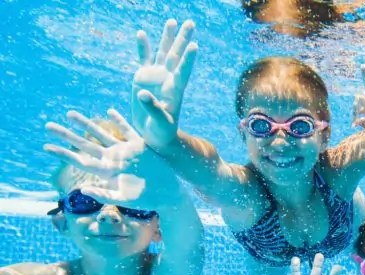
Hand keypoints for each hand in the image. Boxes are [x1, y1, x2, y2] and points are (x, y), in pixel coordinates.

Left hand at [44, 109, 177, 210]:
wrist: (168, 193)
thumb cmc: (147, 199)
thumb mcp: (124, 199)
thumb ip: (104, 195)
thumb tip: (83, 190)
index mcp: (106, 171)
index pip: (80, 160)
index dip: (63, 153)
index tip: (46, 146)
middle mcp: (112, 159)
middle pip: (84, 145)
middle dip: (66, 135)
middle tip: (47, 126)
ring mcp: (125, 151)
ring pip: (101, 134)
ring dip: (85, 124)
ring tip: (69, 114)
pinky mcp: (139, 146)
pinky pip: (127, 130)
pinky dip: (119, 120)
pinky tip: (109, 111)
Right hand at [131, 19, 197, 150]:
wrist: (155, 135)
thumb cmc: (162, 132)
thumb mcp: (160, 122)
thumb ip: (153, 108)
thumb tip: (142, 93)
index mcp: (175, 90)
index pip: (183, 71)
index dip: (188, 59)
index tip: (195, 46)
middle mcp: (168, 79)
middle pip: (177, 55)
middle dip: (183, 39)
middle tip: (190, 23)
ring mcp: (156, 76)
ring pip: (163, 53)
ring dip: (167, 37)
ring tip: (172, 21)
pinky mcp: (143, 78)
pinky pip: (144, 59)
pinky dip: (143, 47)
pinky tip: (141, 34)